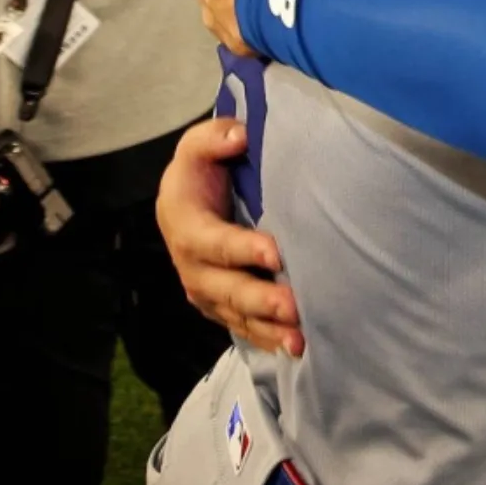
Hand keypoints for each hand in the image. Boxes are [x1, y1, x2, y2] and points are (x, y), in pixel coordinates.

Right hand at [156, 118, 303, 354]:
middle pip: (228, 288)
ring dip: (269, 328)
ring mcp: (207, 291)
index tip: (275, 252)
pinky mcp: (221, 306)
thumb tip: (238, 137)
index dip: (243, 248)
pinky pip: (244, 326)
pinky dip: (267, 339)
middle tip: (294, 307)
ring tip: (300, 340)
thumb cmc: (200, 168)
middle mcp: (192, 266)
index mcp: (186, 225)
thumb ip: (215, 137)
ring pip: (238, 314)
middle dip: (262, 299)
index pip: (216, 241)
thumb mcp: (200, 144)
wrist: (185, 200)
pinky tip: (293, 348)